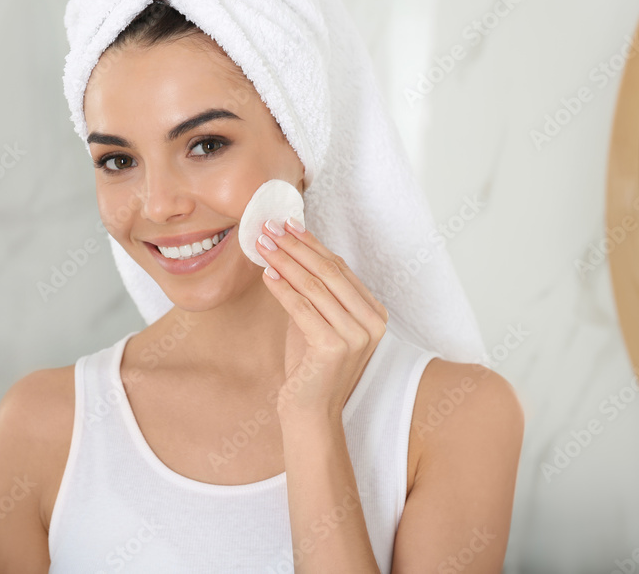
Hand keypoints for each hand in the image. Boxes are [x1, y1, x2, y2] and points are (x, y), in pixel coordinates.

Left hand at [256, 217, 388, 422]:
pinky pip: (302, 308)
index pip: (340, 268)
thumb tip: (288, 251)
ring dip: (285, 262)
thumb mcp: (317, 322)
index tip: (288, 225)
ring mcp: (356, 335)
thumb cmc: (311, 367)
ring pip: (314, 286)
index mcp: (375, 314)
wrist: (311, 413)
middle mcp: (372, 323)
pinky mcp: (334, 347)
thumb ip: (313, 293)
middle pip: (328, 272)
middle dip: (295, 246)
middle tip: (270, 228)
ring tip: (263, 246)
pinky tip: (267, 274)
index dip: (312, 244)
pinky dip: (282, 288)